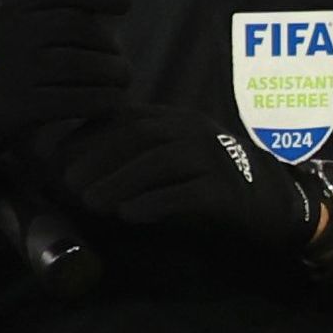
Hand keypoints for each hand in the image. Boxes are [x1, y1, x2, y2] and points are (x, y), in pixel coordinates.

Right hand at [0, 0, 130, 164]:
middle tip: (120, 61)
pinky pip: (79, 100)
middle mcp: (4, 34)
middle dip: (109, 44)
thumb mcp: (14, 28)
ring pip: (85, 64)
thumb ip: (60, 2)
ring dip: (115, 74)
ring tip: (122, 80)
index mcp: (3, 8)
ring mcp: (9, 70)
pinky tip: (113, 103)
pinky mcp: (18, 107)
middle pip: (79, 27)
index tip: (125, 3)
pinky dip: (105, 101)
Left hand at [57, 103, 332, 262]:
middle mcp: (196, 132)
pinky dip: (155, 203)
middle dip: (98, 158)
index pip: (125, 117)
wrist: (274, 206)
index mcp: (176, 120)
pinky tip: (131, 215)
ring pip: (160, 161)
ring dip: (120, 180)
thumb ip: (132, 156)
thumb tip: (71, 167)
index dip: (88, 136)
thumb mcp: (170, 162)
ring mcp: (216, 159)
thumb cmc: (209, 186)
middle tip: (69, 185)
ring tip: (93, 203)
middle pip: (139, 135)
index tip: (59, 161)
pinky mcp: (228, 192)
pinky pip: (188, 193)